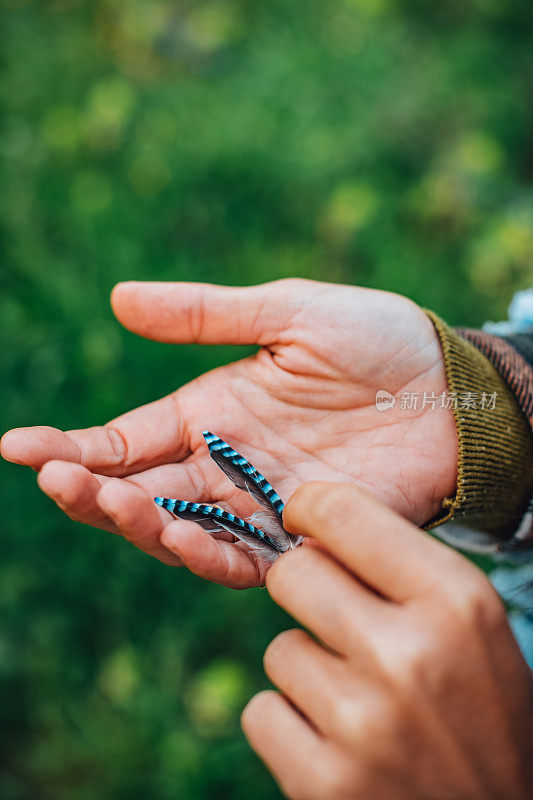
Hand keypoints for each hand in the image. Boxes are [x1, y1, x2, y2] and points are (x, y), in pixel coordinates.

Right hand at [0, 279, 456, 586]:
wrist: (452, 388)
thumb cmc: (376, 341)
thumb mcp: (288, 312)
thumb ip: (205, 315)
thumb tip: (117, 297)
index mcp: (210, 411)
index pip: (125, 439)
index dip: (71, 446)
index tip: (17, 447)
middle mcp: (224, 465)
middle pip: (139, 492)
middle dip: (91, 490)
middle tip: (57, 478)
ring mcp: (259, 504)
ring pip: (178, 531)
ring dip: (136, 523)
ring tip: (106, 501)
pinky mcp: (302, 536)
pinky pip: (242, 558)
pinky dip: (205, 554)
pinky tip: (179, 537)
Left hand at [242, 483, 532, 799]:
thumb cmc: (483, 709)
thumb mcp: (470, 623)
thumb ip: (401, 570)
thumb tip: (312, 527)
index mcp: (454, 601)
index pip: (341, 512)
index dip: (310, 509)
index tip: (305, 520)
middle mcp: (407, 655)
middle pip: (292, 573)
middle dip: (305, 587)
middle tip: (331, 614)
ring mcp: (362, 723)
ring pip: (279, 649)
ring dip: (307, 668)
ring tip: (358, 698)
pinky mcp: (323, 783)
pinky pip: (262, 712)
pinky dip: (291, 724)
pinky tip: (337, 740)